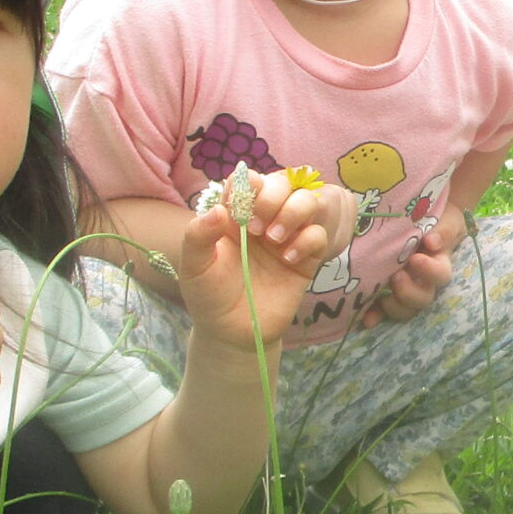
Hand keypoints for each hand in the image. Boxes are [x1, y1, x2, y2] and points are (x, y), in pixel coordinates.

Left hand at [173, 174, 358, 350]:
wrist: (231, 332)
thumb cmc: (209, 295)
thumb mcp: (193, 266)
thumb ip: (198, 236)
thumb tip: (219, 211)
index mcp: (234, 214)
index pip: (248, 181)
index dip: (248, 185)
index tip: (238, 207)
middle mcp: (264, 220)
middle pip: (283, 183)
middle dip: (273, 197)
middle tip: (255, 226)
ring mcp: (287, 237)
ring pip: (308, 201)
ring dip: (294, 212)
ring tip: (274, 239)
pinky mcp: (305, 259)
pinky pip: (318, 235)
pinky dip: (307, 242)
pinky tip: (288, 260)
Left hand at [361, 207, 461, 327]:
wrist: (420, 216)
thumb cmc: (437, 218)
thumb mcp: (447, 220)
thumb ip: (444, 230)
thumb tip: (432, 242)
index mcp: (439, 264)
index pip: (440, 275)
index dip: (430, 272)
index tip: (415, 259)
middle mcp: (423, 281)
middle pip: (423, 299)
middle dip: (409, 293)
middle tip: (396, 277)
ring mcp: (405, 288)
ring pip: (405, 308)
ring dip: (394, 305)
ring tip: (382, 293)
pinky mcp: (386, 291)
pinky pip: (381, 309)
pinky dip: (375, 315)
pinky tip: (367, 319)